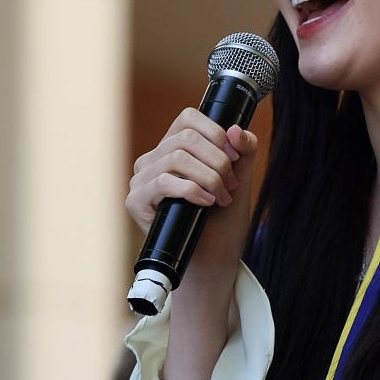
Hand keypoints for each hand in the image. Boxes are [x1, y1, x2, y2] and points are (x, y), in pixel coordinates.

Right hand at [127, 110, 259, 280]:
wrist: (212, 260)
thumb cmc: (221, 223)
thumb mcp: (239, 182)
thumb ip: (243, 153)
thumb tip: (237, 129)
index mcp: (172, 150)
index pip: (187, 118)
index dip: (215, 132)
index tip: (234, 157)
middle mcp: (153, 161)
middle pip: (186, 137)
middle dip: (217, 161)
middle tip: (231, 186)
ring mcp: (141, 181)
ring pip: (176, 158)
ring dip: (208, 178)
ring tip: (221, 198)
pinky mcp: (135, 202)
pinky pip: (162, 182)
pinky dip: (191, 190)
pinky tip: (205, 203)